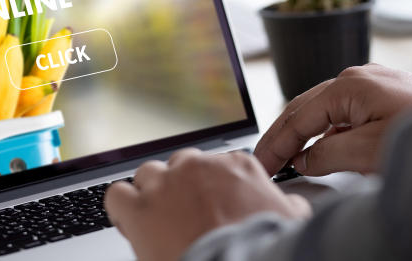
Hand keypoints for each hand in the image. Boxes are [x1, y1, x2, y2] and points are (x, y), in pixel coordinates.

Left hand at [104, 148, 310, 260]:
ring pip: (148, 174)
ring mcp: (166, 185)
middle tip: (185, 214)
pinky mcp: (139, 209)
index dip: (211, 187)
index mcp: (236, 167)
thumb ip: (287, 205)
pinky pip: (117, 194)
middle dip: (181, 186)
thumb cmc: (262, 248)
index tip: (211, 204)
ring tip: (157, 219)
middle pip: (181, 165)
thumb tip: (293, 207)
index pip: (217, 164)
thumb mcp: (290, 221)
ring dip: (151, 193)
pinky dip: (120, 206)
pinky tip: (127, 220)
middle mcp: (198, 168)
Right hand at [254, 63, 411, 175]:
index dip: (276, 144)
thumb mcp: (366, 153)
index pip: (297, 117)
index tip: (262, 164)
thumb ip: (326, 154)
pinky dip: (330, 131)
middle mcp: (359, 77)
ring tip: (288, 157)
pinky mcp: (390, 96)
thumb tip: (304, 158)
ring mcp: (376, 84)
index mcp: (348, 85)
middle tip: (265, 161)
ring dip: (305, 133)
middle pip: (306, 107)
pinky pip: (347, 113)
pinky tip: (325, 149)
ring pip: (326, 110)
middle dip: (283, 135)